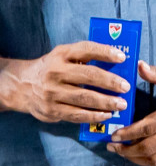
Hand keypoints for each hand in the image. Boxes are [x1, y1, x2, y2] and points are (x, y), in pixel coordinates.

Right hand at [0, 42, 130, 123]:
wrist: (20, 85)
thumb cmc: (53, 68)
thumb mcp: (64, 56)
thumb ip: (86, 58)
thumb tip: (119, 66)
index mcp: (62, 54)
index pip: (86, 49)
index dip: (105, 52)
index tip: (123, 57)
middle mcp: (56, 71)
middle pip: (88, 75)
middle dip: (110, 82)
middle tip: (126, 87)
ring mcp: (52, 92)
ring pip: (84, 97)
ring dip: (105, 102)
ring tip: (122, 104)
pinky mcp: (51, 109)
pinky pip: (76, 114)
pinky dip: (94, 116)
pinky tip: (106, 115)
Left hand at [108, 62, 155, 165]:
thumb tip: (139, 66)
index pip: (144, 129)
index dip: (125, 135)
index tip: (113, 136)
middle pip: (146, 148)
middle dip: (125, 150)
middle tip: (113, 147)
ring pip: (155, 160)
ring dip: (136, 159)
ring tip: (125, 153)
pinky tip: (145, 159)